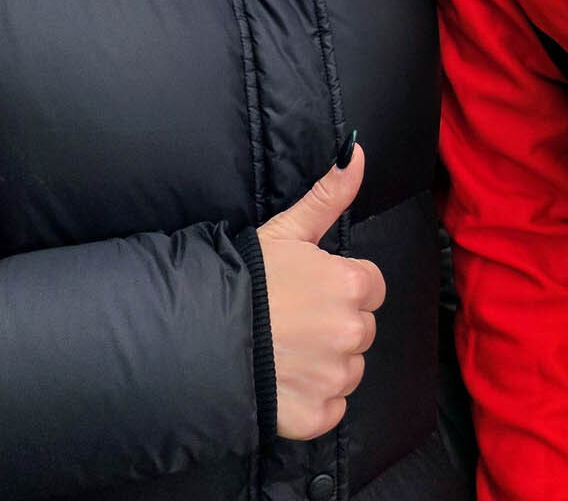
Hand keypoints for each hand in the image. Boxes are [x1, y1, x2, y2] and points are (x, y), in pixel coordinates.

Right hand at [257, 145, 386, 439]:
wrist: (197, 336)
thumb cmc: (243, 280)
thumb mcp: (286, 230)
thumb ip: (329, 194)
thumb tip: (358, 151)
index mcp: (349, 285)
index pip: (370, 287)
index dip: (340, 286)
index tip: (310, 289)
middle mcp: (351, 332)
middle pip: (360, 329)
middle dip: (334, 325)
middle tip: (291, 320)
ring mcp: (334, 377)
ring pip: (348, 370)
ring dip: (325, 364)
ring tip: (283, 351)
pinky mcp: (316, 415)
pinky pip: (332, 408)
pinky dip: (312, 401)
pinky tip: (282, 382)